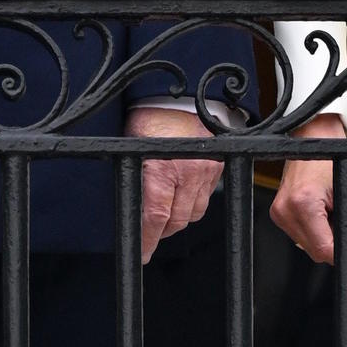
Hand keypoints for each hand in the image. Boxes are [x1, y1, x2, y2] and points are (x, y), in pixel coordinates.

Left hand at [130, 106, 217, 257]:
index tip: (142, 252)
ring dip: (178, 218)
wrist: (178, 93)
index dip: (147, 239)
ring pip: (194, 213)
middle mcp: (189, 171)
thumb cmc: (148, 116)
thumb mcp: (131, 148)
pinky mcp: (217, 167)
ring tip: (163, 211)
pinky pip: (206, 198)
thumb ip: (133, 179)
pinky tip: (180, 194)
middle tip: (149, 230)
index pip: (156, 217)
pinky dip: (192, 202)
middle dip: (161, 230)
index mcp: (162, 168)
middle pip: (177, 220)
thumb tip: (129, 210)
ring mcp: (207, 170)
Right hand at [269, 128, 346, 265]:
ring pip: (307, 247)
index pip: (324, 250)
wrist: (315, 139)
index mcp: (302, 203)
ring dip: (323, 237)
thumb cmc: (332, 159)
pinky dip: (314, 230)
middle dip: (333, 244)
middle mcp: (285, 209)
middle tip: (342, 222)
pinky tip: (319, 213)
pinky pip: (300, 236)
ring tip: (330, 212)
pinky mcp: (278, 212)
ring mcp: (279, 212)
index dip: (344, 256)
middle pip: (315, 252)